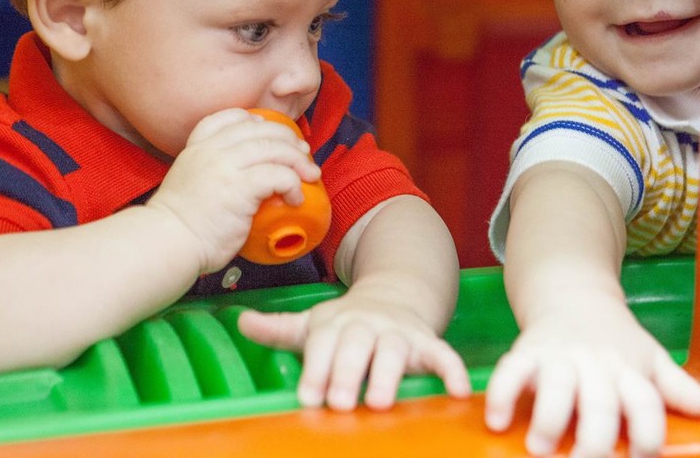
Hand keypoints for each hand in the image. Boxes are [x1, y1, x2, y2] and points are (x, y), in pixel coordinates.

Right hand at [146, 109, 320, 272]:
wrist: (168, 243)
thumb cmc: (181, 223)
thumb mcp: (191, 180)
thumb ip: (212, 169)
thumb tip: (242, 174)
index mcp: (198, 146)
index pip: (230, 117)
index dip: (257, 121)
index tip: (270, 133)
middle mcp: (212, 149)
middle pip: (261, 130)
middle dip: (288, 139)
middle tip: (303, 154)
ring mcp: (226, 166)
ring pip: (275, 149)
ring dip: (298, 161)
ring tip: (309, 175)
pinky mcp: (240, 187)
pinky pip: (279, 175)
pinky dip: (294, 184)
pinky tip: (296, 198)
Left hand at [237, 283, 470, 410]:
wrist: (393, 297)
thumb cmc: (345, 325)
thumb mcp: (312, 324)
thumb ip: (278, 329)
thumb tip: (240, 320)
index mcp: (336, 323)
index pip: (323, 345)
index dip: (316, 370)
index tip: (308, 397)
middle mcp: (367, 325)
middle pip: (357, 345)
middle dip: (348, 372)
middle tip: (340, 402)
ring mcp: (399, 332)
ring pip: (395, 350)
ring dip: (388, 374)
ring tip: (380, 402)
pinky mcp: (427, 342)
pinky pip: (443, 354)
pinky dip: (452, 370)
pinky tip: (458, 391)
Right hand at [484, 297, 699, 457]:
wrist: (573, 294)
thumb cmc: (617, 340)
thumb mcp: (651, 360)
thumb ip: (681, 390)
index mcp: (631, 372)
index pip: (646, 405)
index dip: (646, 437)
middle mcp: (598, 365)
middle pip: (601, 404)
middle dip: (594, 442)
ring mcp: (561, 357)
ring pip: (557, 387)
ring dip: (550, 419)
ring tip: (540, 449)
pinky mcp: (527, 351)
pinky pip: (511, 370)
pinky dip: (501, 393)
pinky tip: (496, 422)